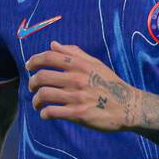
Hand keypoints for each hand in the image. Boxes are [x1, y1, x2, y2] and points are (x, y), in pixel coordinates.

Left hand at [25, 41, 142, 131]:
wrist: (129, 106)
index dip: (34, 60)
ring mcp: (77, 97)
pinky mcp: (78, 114)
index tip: (29, 66)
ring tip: (38, 103)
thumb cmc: (111, 84)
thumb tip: (53, 44)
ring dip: (36, 100)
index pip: (49, 56)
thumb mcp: (96, 64)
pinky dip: (44, 113)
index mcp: (80, 64)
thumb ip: (74, 53)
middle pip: (42, 76)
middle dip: (32, 82)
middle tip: (33, 87)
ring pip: (44, 95)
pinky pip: (52, 112)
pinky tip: (46, 114)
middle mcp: (77, 79)